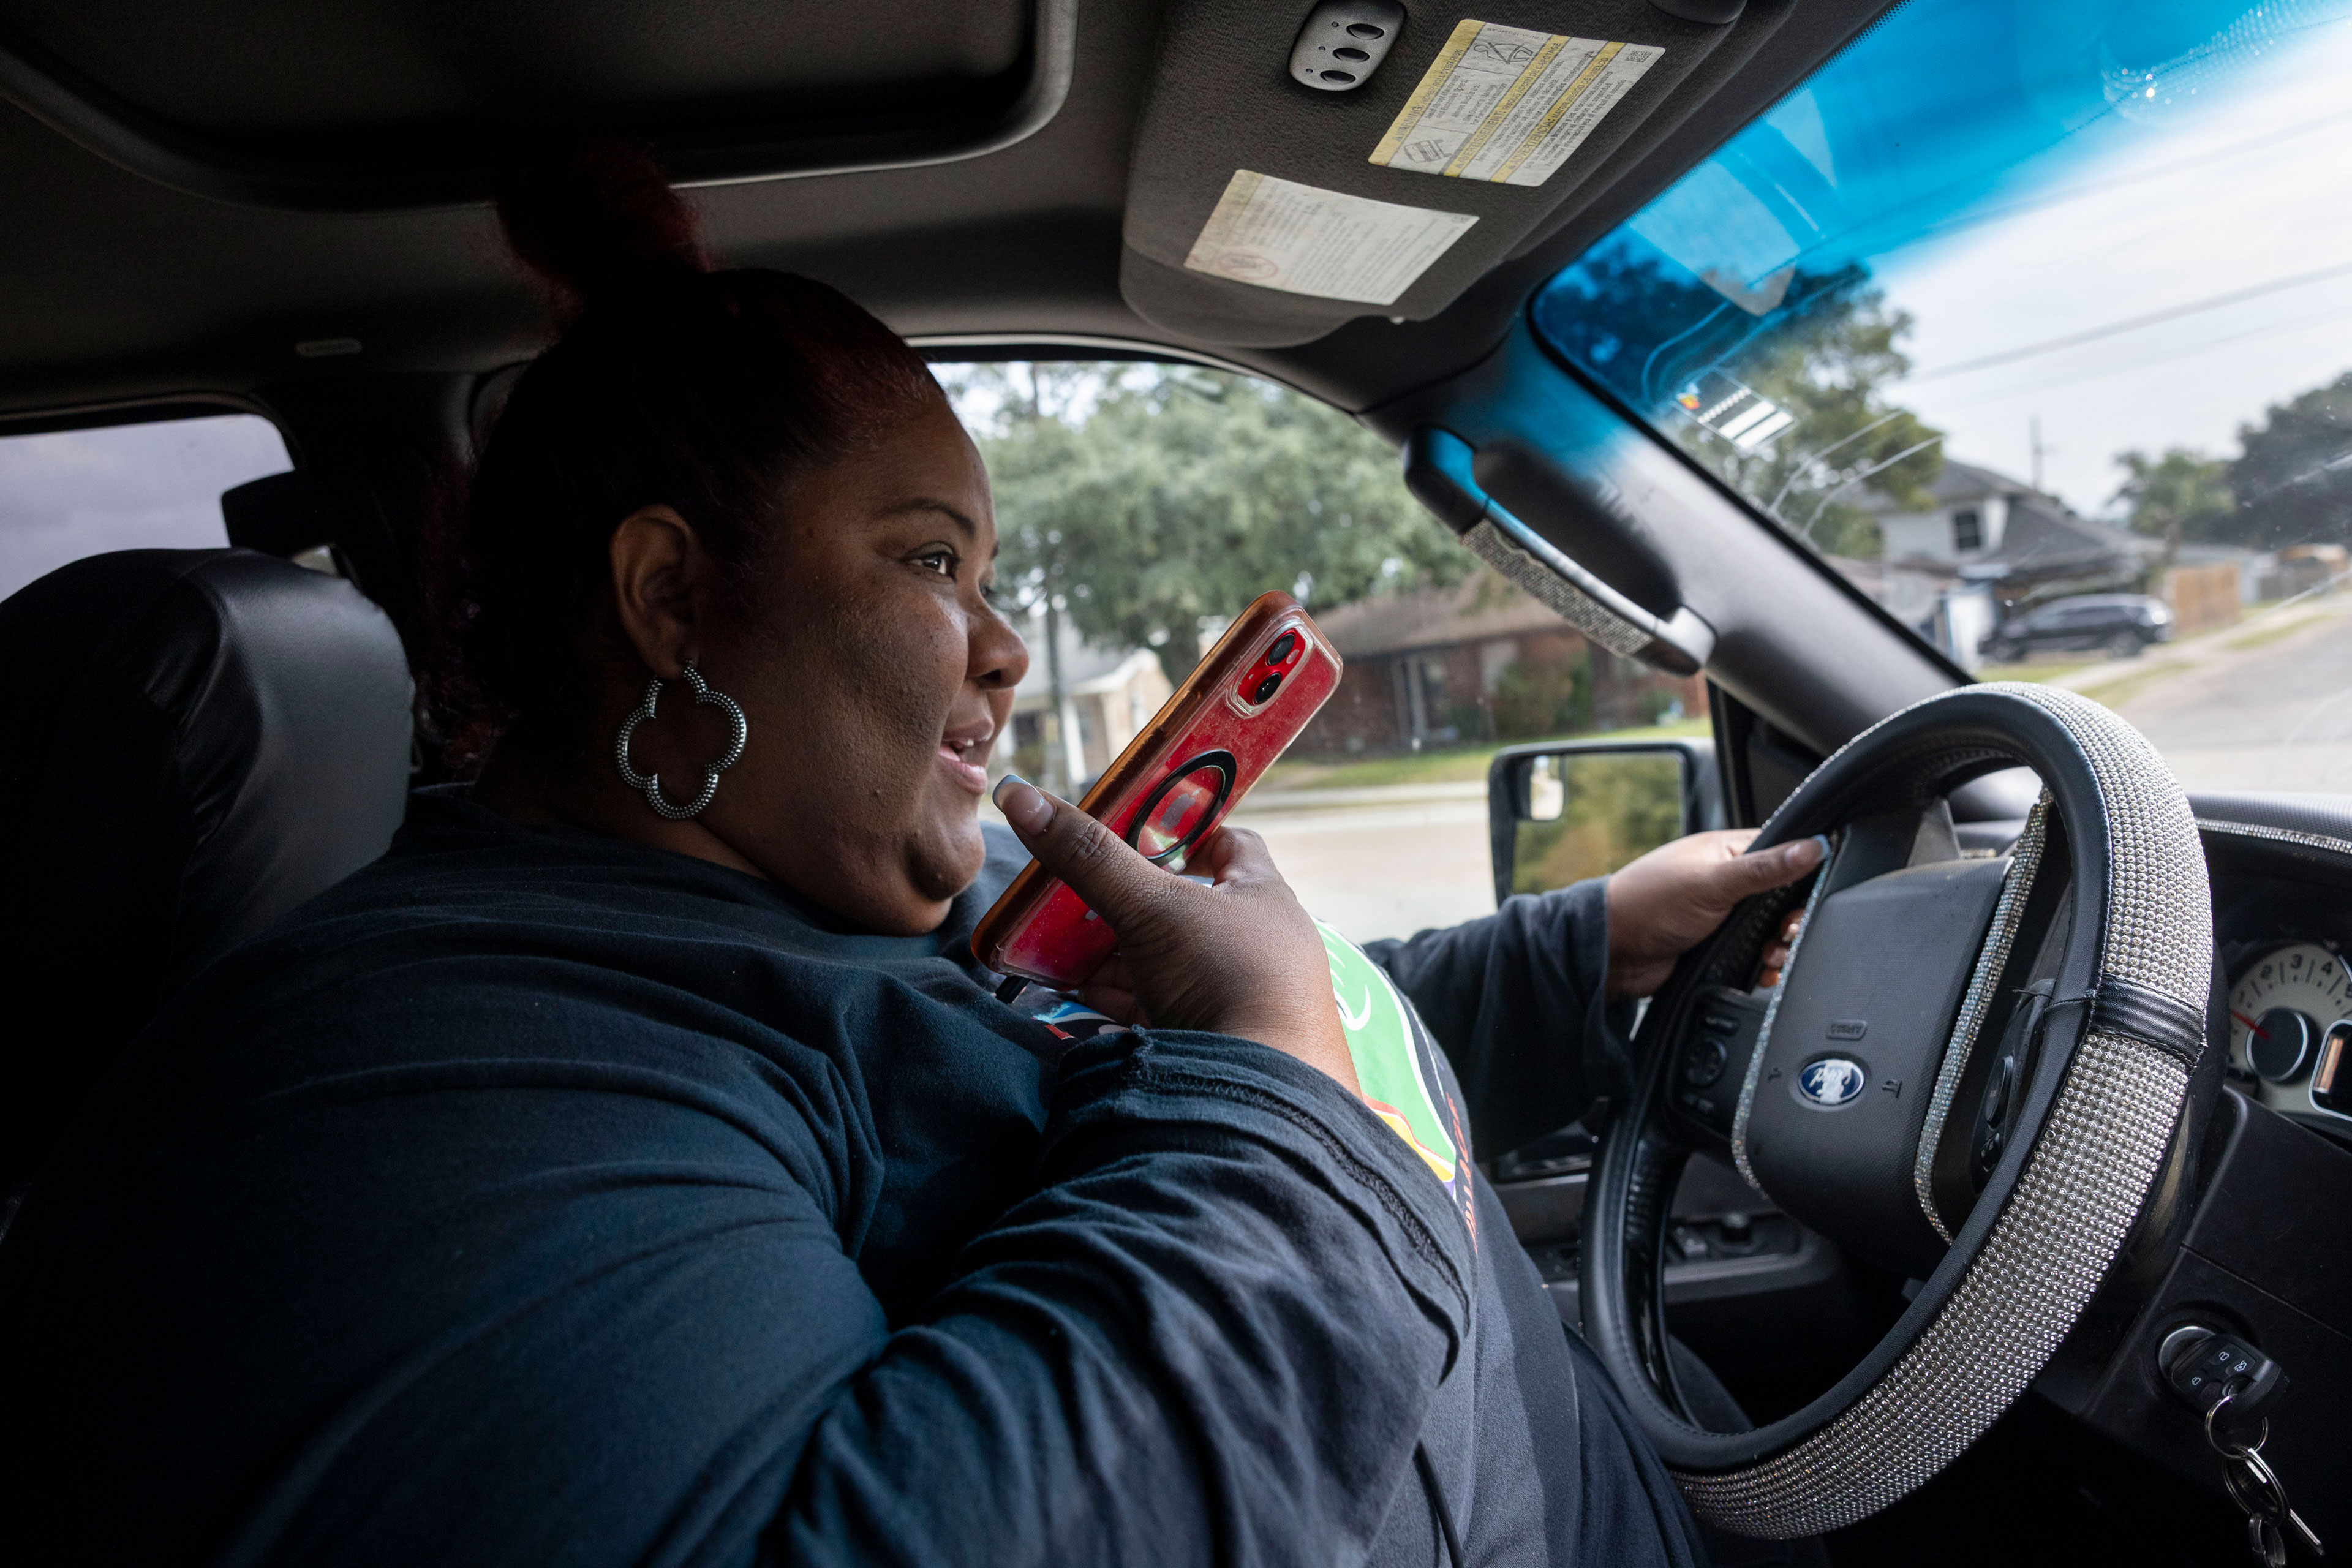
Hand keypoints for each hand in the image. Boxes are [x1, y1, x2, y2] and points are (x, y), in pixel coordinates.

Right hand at [993, 776, 1356, 1091]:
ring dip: (1110, 956)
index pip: (1229, 844)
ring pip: (1162, 964)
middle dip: (1123, 902)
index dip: (1183, 831)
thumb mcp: (1151, 905)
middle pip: (1181, 908)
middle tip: (1068, 894)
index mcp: (1263, 897)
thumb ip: (1087, 856)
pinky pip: (1155, 1013)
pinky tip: (1073, 996)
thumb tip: (1018, 793)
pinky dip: (1115, 1001)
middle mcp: (1256, 945)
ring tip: (1051, 945)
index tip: (1133, 829)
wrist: (1260, 1095)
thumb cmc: (1226, 975)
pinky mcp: (1211, 1045)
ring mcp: (1235, 999)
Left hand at [1604, 830, 1825, 1000]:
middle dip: (1792, 919)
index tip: (1810, 897)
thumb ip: (1763, 869)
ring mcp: (1724, 916)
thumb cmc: (1647, 903)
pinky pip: (1755, 956)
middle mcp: (1729, 882)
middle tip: (1787, 931)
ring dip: (1780, 946)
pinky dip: (1765, 965)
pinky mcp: (1719, 947)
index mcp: (1728, 853)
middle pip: (1783, 899)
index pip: (1784, 854)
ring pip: (1772, 931)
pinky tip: (1765, 971)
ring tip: (1773, 954)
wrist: (1611, 952)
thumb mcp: (1711, 882)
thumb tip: (1812, 847)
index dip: (1804, 875)